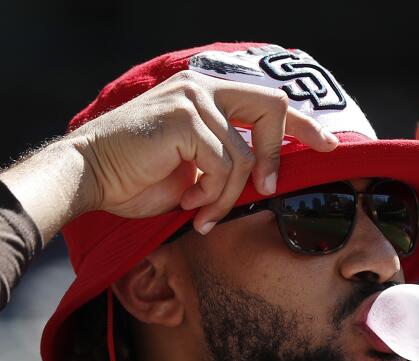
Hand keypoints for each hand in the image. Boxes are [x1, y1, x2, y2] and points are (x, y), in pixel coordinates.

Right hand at [69, 70, 338, 231]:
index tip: (329, 146)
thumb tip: (264, 179)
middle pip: (272, 106)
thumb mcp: (193, 168)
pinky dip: (213, 198)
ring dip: (227, 196)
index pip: (268, 99)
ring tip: (202, 213)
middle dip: (279, 153)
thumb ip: (226, 161)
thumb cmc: (135, 177)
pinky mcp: (184, 120)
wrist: (89, 176)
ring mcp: (193, 100)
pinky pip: (223, 168)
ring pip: (243, 157)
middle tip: (270, 190)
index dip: (304, 122)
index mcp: (207, 95)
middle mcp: (202, 88)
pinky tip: (190, 207)